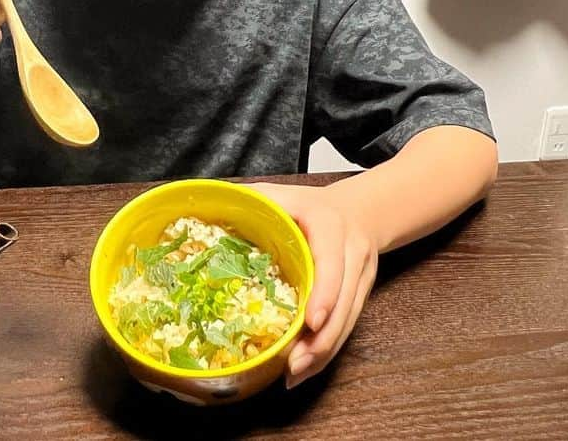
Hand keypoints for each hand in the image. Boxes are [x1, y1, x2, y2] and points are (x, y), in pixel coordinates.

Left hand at [244, 182, 378, 387]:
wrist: (360, 211)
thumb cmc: (310, 204)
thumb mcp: (282, 194)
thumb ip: (251, 198)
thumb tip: (207, 203)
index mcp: (330, 226)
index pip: (331, 262)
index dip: (323, 292)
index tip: (310, 321)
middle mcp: (352, 254)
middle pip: (344, 303)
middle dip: (321, 339)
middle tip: (293, 364)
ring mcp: (360, 278)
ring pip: (348, 321)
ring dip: (323, 352)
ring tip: (295, 373)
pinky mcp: (360, 297)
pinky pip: (348, 328)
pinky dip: (327, 351)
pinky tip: (305, 368)